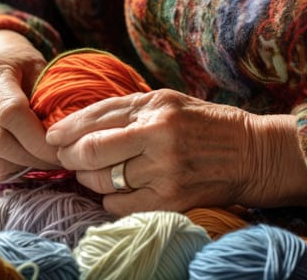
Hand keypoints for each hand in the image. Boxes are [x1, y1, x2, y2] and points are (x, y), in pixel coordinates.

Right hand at [0, 30, 58, 181]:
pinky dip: (13, 172)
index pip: (9, 112)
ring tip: (47, 162)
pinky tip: (31, 164)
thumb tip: (65, 133)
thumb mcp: (41, 69)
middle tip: (60, 160)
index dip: (37, 137)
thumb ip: (48, 96)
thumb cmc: (26, 68)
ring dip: (23, 167)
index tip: (61, 148)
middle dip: (32, 156)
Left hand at [46, 89, 306, 215]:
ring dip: (88, 179)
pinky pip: (120, 205)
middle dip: (69, 157)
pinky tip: (116, 191)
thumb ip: (128, 109)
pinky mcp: (172, 200)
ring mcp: (165, 170)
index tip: (52, 138)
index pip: (95, 118)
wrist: (254, 153)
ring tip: (90, 174)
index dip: (65, 130)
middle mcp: (158, 136)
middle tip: (67, 158)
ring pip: (102, 181)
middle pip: (91, 151)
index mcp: (155, 106)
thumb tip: (81, 123)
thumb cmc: (207, 123)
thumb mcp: (169, 101)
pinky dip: (109, 199)